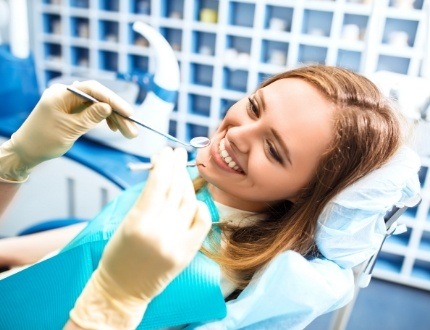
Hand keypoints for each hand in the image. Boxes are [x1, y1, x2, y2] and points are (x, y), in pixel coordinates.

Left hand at [0, 80, 137, 181]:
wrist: (27, 151)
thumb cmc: (43, 141)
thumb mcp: (69, 130)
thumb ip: (90, 117)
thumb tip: (108, 107)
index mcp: (61, 94)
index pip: (92, 90)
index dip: (112, 99)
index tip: (128, 112)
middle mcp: (67, 94)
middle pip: (98, 99)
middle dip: (117, 114)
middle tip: (133, 129)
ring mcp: (70, 102)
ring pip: (99, 107)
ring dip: (115, 119)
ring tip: (129, 133)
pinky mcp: (74, 111)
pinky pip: (93, 112)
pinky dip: (105, 120)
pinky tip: (115, 128)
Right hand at [68, 147, 211, 328]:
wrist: (123, 289)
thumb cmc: (118, 254)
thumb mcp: (126, 221)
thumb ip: (146, 198)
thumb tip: (163, 173)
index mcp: (139, 221)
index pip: (158, 182)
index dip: (164, 163)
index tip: (166, 151)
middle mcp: (161, 230)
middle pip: (175, 189)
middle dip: (177, 167)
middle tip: (177, 153)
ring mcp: (177, 242)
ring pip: (188, 201)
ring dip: (186, 183)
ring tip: (182, 171)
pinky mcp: (187, 252)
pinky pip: (202, 223)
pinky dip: (200, 207)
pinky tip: (194, 200)